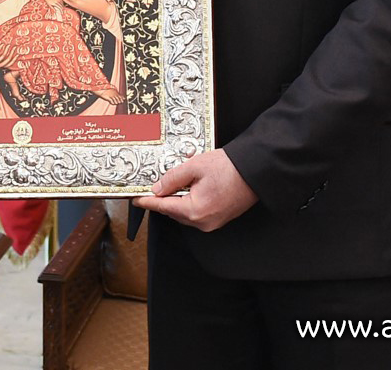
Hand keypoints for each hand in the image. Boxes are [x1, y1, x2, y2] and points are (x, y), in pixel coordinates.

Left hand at [133, 149, 258, 231]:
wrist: (255, 171)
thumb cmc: (229, 168)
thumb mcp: (195, 166)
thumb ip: (172, 178)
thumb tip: (157, 189)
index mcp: (195, 211)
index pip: (163, 207)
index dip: (147, 202)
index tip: (135, 199)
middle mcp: (203, 222)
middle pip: (173, 212)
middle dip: (162, 200)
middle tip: (151, 188)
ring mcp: (212, 223)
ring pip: (185, 214)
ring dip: (176, 201)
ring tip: (171, 186)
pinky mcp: (219, 219)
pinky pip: (196, 214)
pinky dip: (188, 203)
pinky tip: (187, 190)